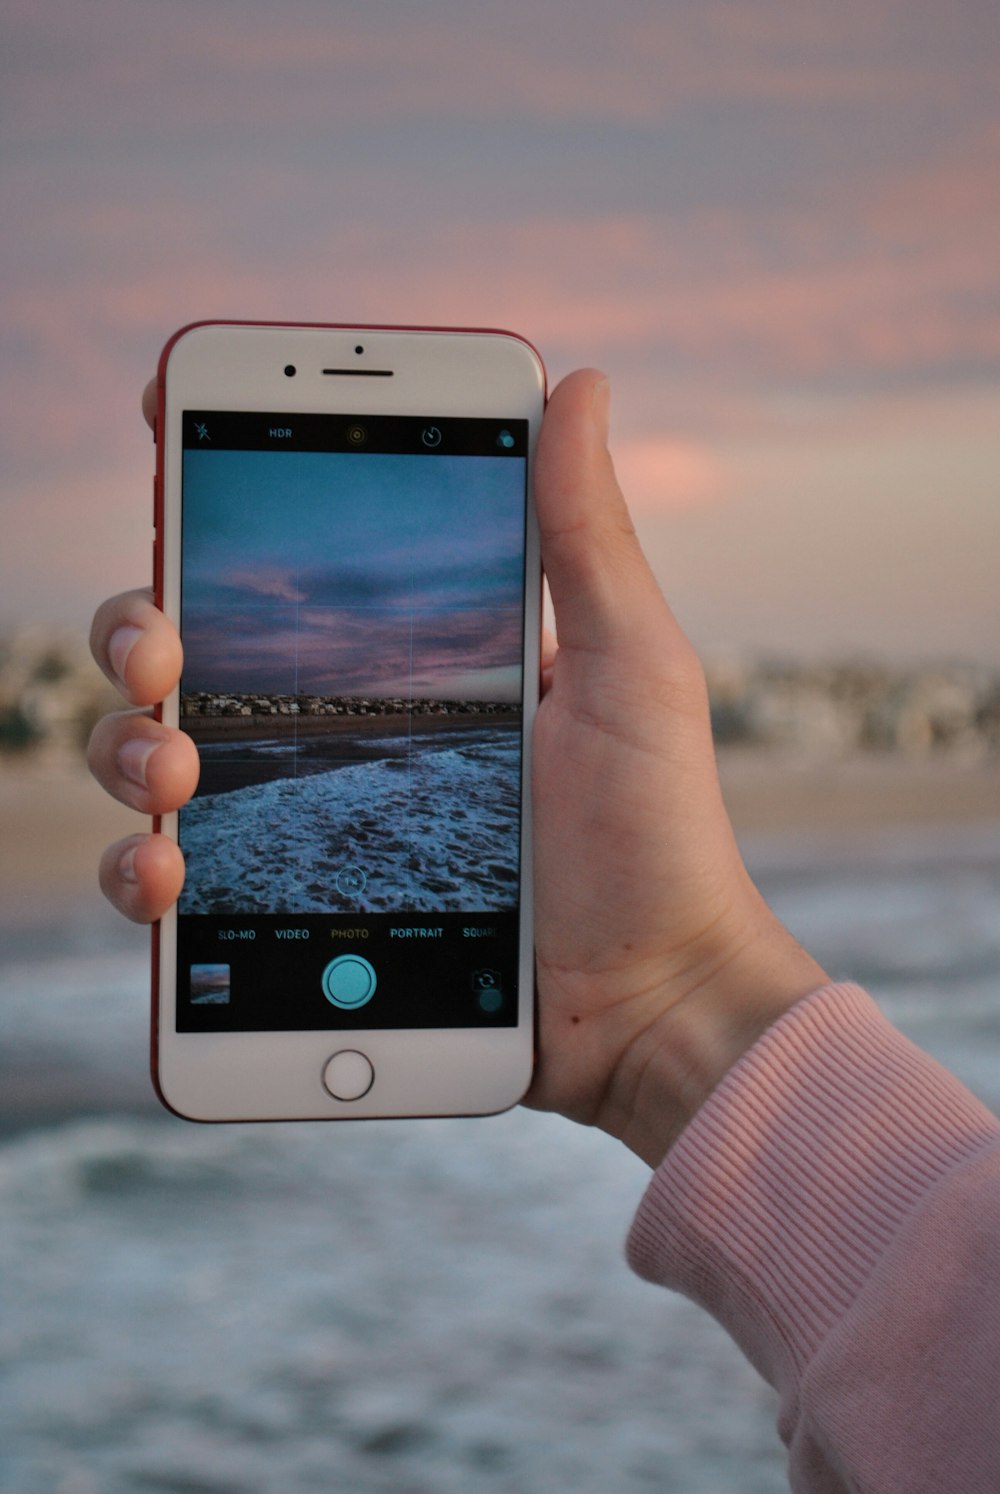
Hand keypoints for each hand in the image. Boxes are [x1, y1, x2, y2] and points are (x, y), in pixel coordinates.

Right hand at [89, 372, 825, 1164]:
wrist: (648, 1006)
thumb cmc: (657, 833)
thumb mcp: (629, 666)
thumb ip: (585, 532)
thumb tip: (581, 381)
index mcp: (409, 656)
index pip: (286, 557)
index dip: (215, 483)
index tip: (169, 413)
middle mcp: (338, 730)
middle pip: (183, 653)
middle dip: (137, 629)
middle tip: (160, 649)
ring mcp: (305, 827)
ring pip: (149, 760)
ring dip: (124, 749)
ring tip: (173, 771)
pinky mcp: (286, 923)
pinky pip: (170, 889)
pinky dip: (138, 871)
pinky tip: (163, 871)